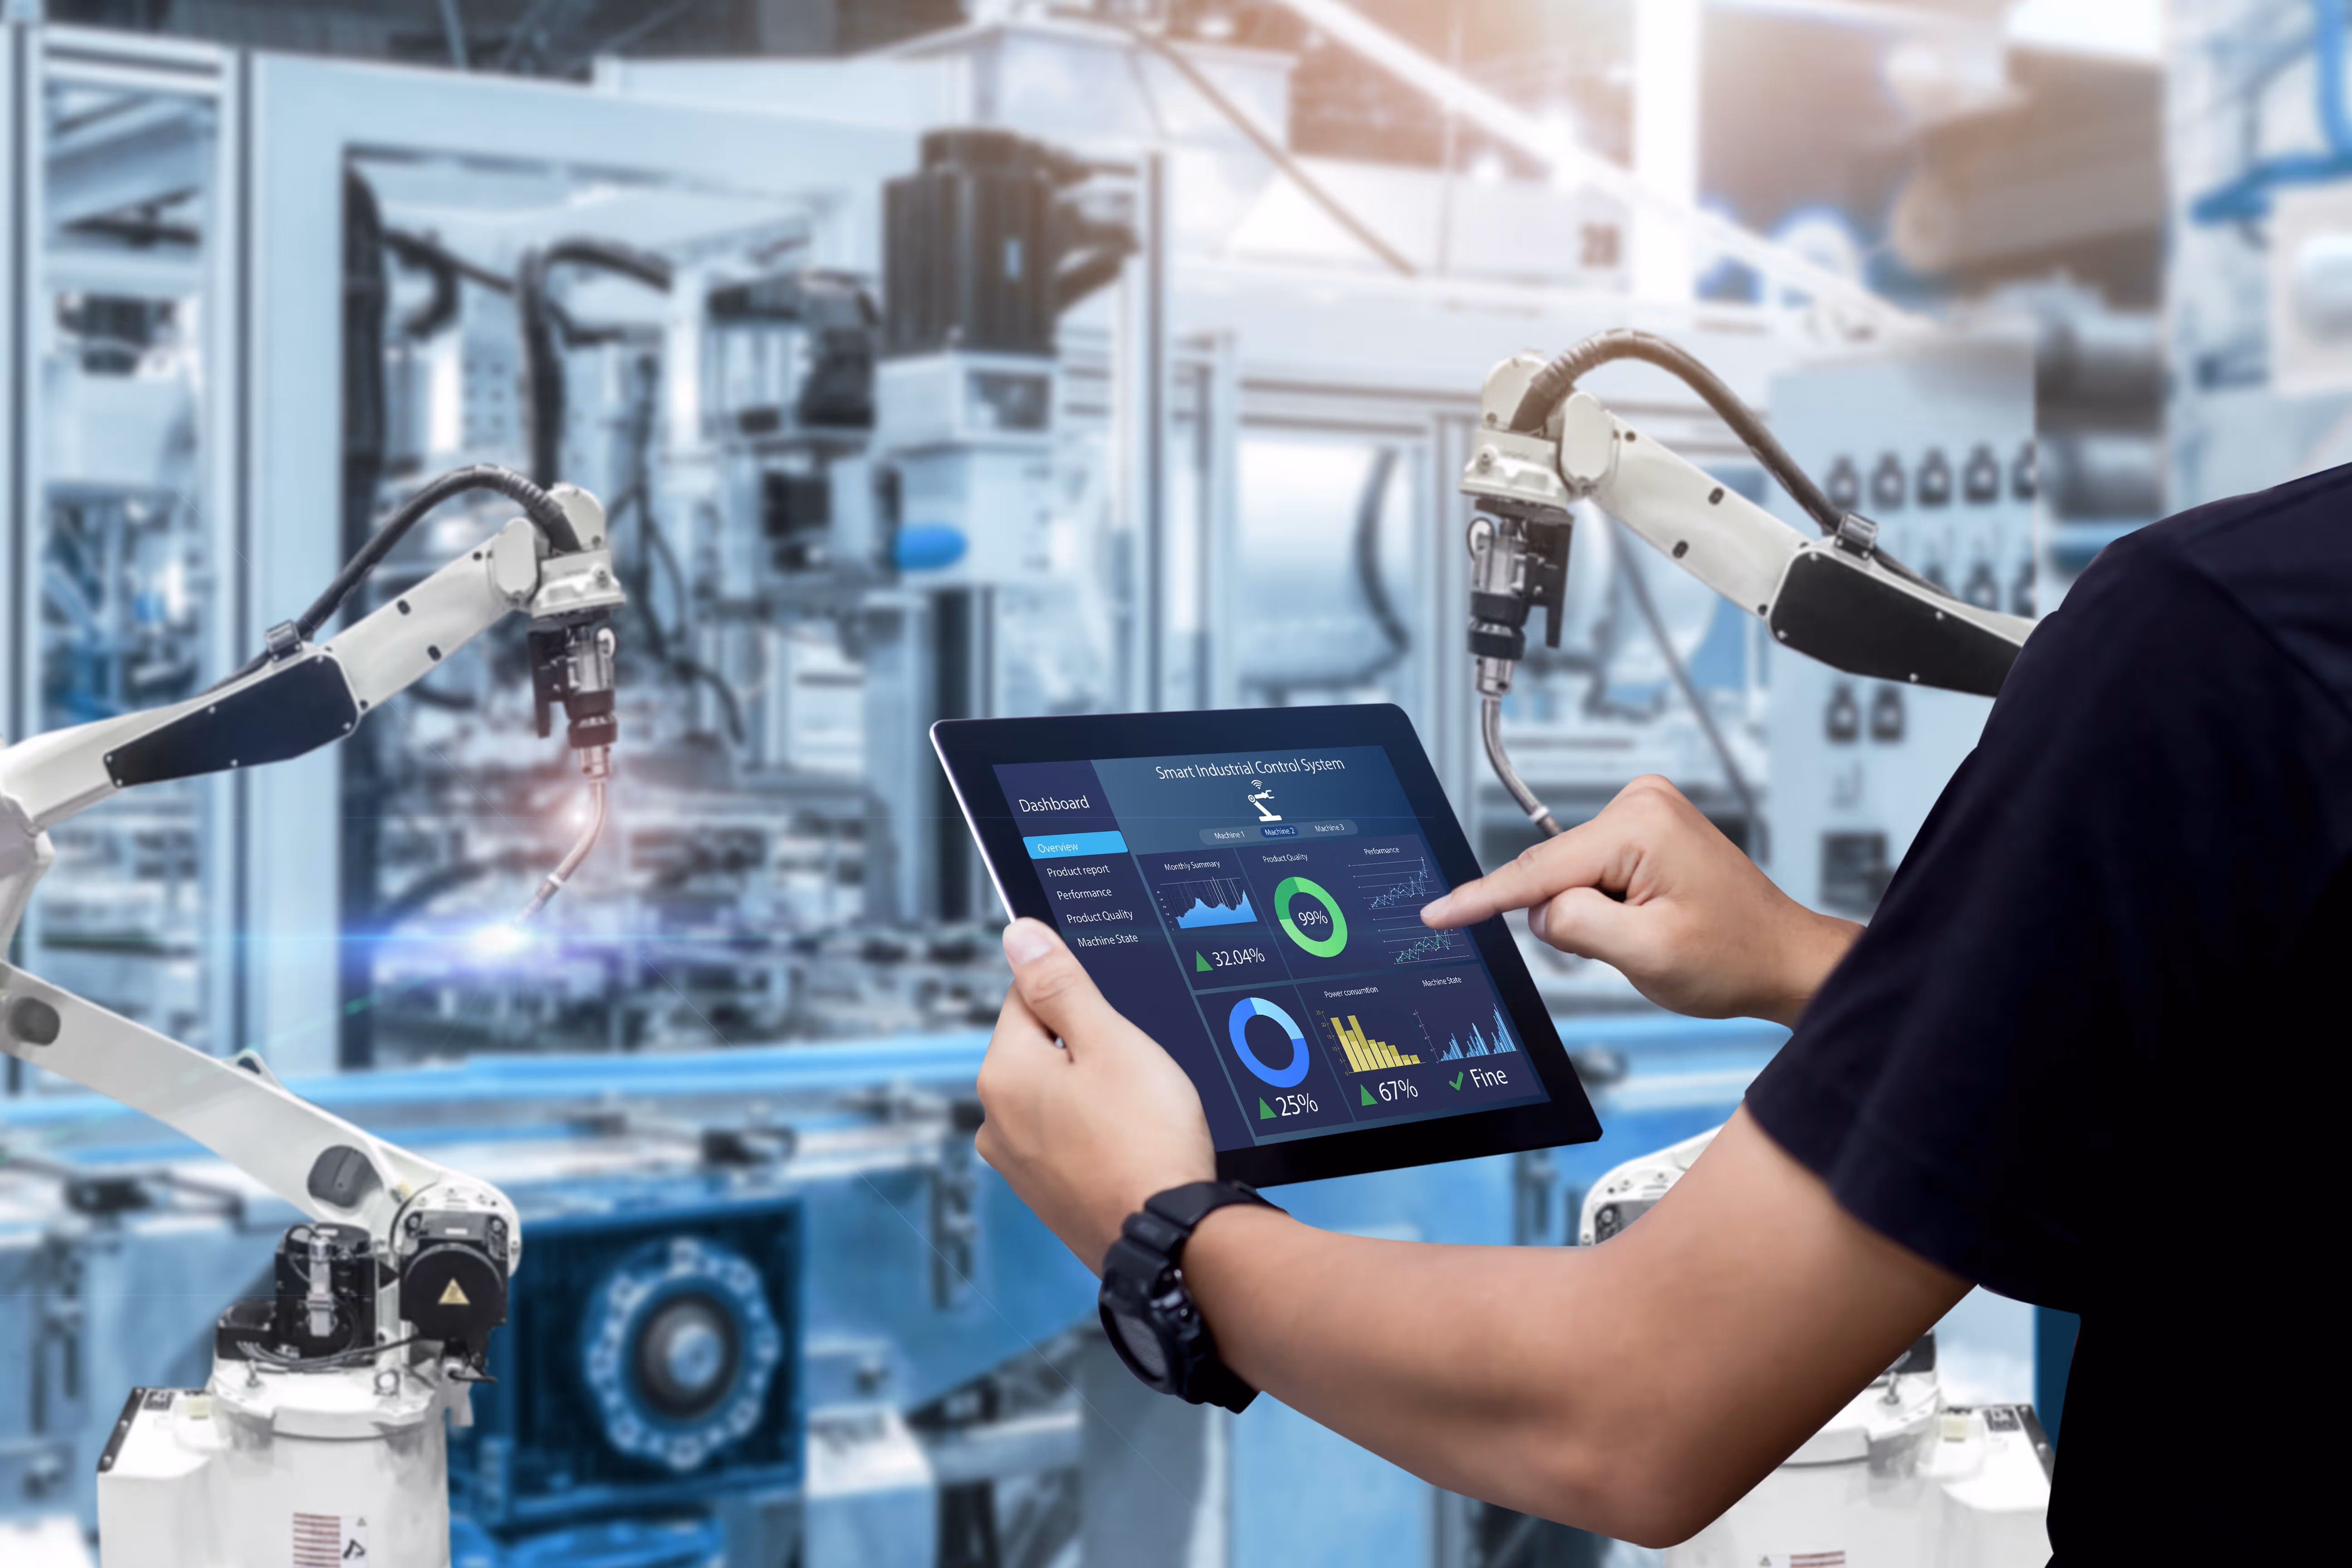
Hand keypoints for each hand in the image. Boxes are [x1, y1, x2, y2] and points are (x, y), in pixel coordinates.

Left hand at [975, 918, 1216, 1270]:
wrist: (1171, 1240)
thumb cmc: (1147, 1138)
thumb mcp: (1110, 1041)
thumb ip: (1061, 984)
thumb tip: (1018, 935)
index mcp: (1003, 1073)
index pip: (1027, 997)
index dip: (1079, 998)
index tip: (1117, 1021)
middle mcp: (995, 1121)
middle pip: (1041, 1049)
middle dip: (1087, 1048)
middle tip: (1138, 1071)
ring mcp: (1018, 1165)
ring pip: (1057, 1097)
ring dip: (1095, 1093)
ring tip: (1140, 1113)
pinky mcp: (1046, 1196)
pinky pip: (1068, 1141)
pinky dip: (1097, 1135)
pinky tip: (1133, 1145)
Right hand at [1420, 776, 1858, 1025]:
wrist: (1780, 957)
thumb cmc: (1733, 956)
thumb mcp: (1645, 954)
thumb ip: (1574, 926)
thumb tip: (1539, 910)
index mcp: (1641, 825)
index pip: (1538, 870)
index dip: (1481, 898)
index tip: (1436, 914)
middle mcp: (1641, 803)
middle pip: (1555, 872)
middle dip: (1572, 917)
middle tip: (1631, 943)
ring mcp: (1644, 812)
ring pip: (1570, 877)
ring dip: (1594, 914)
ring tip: (1652, 929)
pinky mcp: (1645, 829)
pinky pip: (1590, 873)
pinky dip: (1605, 905)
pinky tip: (1650, 917)